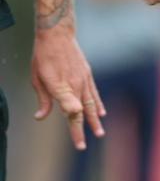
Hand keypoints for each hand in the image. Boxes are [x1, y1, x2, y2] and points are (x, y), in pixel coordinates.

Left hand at [31, 26, 105, 149]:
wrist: (58, 34)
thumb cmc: (44, 56)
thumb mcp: (38, 78)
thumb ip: (44, 99)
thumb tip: (41, 117)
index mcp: (63, 89)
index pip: (72, 115)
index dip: (76, 130)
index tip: (80, 144)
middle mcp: (77, 86)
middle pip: (83, 112)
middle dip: (85, 129)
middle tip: (85, 146)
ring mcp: (84, 80)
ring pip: (92, 104)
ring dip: (94, 119)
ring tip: (99, 131)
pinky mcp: (87, 74)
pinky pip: (94, 93)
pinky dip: (98, 104)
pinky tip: (101, 111)